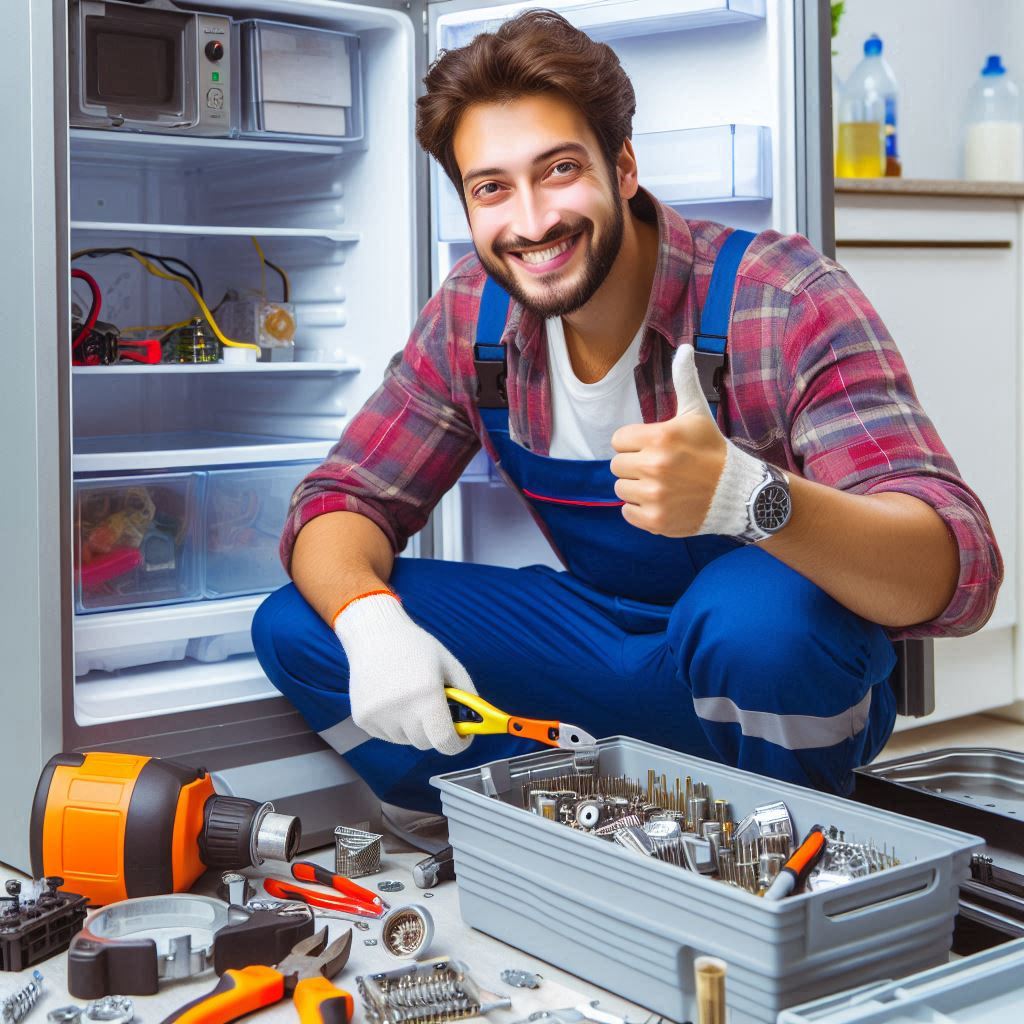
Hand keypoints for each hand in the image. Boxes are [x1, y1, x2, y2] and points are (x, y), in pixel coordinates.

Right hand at [333, 593, 475, 753]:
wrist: (373, 635)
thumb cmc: (414, 646)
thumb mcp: (449, 664)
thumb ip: (467, 694)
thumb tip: (478, 721)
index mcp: (426, 695)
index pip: (444, 742)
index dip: (457, 744)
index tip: (461, 738)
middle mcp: (400, 710)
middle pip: (426, 743)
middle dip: (436, 732)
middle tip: (436, 710)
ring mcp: (378, 716)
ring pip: (406, 740)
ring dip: (413, 727)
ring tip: (409, 697)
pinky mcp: (362, 719)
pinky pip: (387, 734)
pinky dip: (395, 724)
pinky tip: (392, 698)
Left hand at [610, 345, 728, 535]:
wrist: (740, 493)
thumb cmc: (713, 450)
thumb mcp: (698, 413)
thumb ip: (684, 380)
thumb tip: (684, 347)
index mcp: (659, 437)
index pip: (619, 440)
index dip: (636, 443)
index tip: (658, 447)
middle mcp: (655, 466)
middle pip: (618, 465)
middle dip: (636, 465)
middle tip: (663, 468)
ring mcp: (655, 495)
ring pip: (621, 489)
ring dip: (637, 488)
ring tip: (664, 485)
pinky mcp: (656, 520)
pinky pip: (628, 513)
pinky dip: (640, 511)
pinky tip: (663, 502)